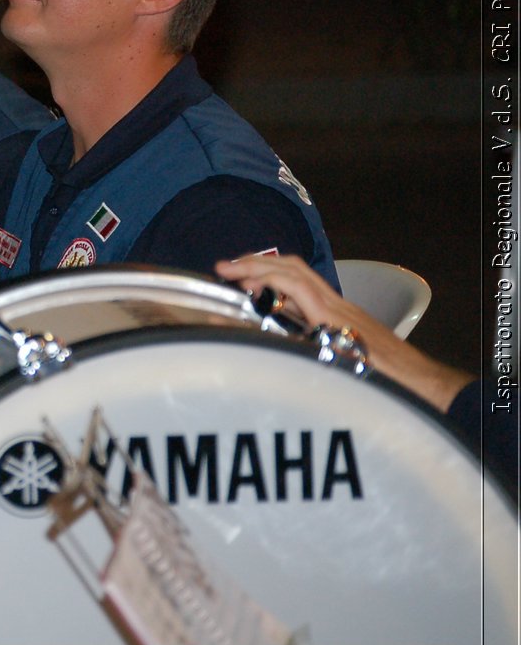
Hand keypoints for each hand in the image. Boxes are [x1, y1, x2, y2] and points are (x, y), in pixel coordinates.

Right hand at [215, 255, 470, 411]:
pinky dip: (283, 283)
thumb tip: (270, 344)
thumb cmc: (387, 381)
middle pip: (293, 269)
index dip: (258, 275)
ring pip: (302, 275)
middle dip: (256, 263)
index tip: (230, 278)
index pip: (290, 282)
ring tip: (240, 274)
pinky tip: (270, 295)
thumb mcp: (342, 371)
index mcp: (332, 316)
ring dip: (268, 268)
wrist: (421, 381)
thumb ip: (308, 353)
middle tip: (224, 268)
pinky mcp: (343, 316)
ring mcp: (341, 308)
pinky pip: (309, 289)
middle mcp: (335, 305)